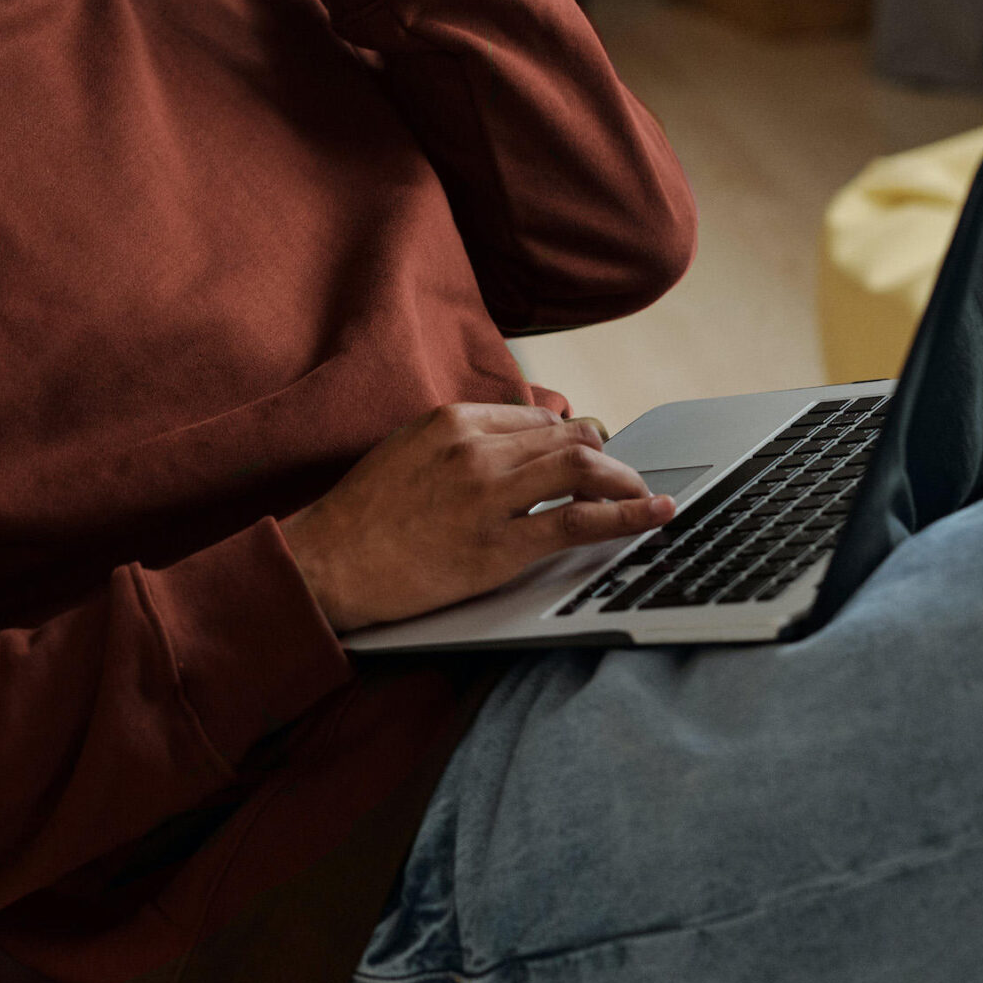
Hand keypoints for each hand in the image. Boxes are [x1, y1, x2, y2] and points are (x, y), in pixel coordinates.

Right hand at [279, 403, 673, 633]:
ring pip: (584, 470)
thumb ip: (460, 436)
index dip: (575, 439)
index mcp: (454, 421)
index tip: (591, 456)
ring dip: (626, 482)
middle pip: (571, 439)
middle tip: (627, 479)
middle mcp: (477, 449)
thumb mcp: (407, 449)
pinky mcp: (498, 546)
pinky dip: (627, 517)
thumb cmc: (362, 514)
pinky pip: (578, 523)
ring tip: (647, 497)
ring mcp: (489, 496)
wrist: (328, 562)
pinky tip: (653, 516)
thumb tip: (516, 431)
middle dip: (610, 458)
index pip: (540, 419)